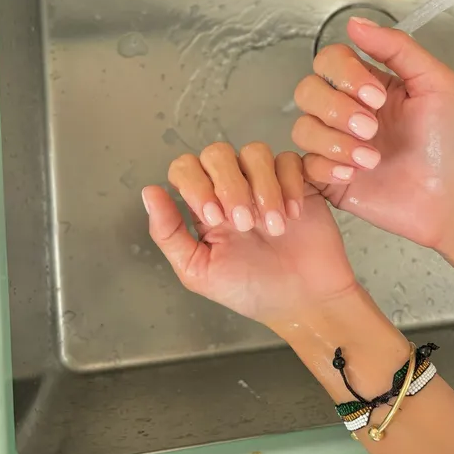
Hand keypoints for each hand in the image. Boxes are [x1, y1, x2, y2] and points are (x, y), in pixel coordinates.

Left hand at [141, 142, 354, 323]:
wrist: (304, 301)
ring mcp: (265, 183)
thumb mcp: (199, 271)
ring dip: (262, 187)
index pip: (185, 168)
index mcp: (205, 206)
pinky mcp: (299, 182)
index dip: (195, 183)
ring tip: (274, 226)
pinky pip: (289, 160)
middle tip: (244, 224)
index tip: (214, 218)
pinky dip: (290, 184)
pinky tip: (293, 215)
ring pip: (254, 152)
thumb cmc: (251, 291)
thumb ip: (168, 234)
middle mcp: (232, 188)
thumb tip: (149, 192)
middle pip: (218, 153)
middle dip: (229, 186)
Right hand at [292, 17, 453, 249]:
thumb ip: (397, 48)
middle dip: (337, 109)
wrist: (449, 201)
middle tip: (371, 128)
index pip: (330, 61)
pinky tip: (356, 173)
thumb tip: (356, 23)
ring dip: (334, 142)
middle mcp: (346, 113)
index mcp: (368, 87)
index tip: (376, 97)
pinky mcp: (327, 176)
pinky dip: (328, 166)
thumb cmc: (450, 147)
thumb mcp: (436, 83)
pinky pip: (305, 164)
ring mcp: (334, 145)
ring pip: (302, 128)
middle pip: (307, 91)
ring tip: (370, 157)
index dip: (344, 74)